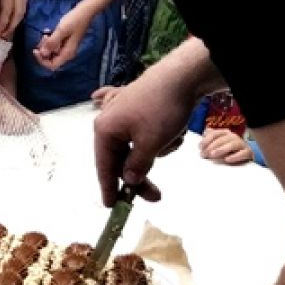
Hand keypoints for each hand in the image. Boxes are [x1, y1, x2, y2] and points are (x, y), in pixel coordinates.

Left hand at [0, 0, 25, 35]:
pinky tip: (8, 19)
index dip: (3, 24)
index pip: (7, 11)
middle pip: (19, 12)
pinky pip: (21, 4)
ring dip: (15, 21)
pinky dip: (16, 13)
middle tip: (2, 36)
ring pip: (22, 9)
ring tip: (5, 30)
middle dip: (12, 26)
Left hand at [35, 3, 96, 70]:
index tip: (35, 50)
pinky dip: (49, 39)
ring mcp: (66, 47)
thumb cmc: (75, 20)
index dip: (41, 60)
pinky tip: (49, 31)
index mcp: (67, 53)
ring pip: (51, 51)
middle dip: (43, 50)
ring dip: (46, 43)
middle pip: (50, 59)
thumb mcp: (61, 30)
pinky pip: (54, 44)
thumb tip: (42, 53)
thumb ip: (52, 42)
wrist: (85, 11)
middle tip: (44, 37)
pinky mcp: (65, 41)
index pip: (52, 66)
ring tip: (47, 32)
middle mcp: (67, 53)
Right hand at [92, 62, 197, 203]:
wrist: (180, 77)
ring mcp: (123, 115)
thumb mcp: (150, 144)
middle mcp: (109, 123)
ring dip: (154, 153)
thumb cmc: (160, 110)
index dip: (109, 188)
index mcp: (104, 130)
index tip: (113, 207)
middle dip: (139, 176)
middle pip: (120, 160)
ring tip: (172, 142)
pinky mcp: (138, 111)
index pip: (104, 167)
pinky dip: (158, 139)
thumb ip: (136, 166)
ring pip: (135, 148)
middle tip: (156, 196)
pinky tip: (172, 131)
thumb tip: (128, 181)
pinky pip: (144, 136)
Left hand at [199, 127, 254, 165]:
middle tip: (204, 154)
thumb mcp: (217, 143)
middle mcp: (233, 136)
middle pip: (221, 139)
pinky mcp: (248, 152)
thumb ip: (210, 138)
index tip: (200, 148)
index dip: (206, 140)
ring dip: (221, 149)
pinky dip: (235, 156)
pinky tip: (227, 159)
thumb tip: (204, 133)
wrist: (244, 156)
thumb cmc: (228, 150)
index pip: (214, 133)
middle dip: (211, 147)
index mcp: (224, 133)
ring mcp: (241, 144)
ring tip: (213, 155)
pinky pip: (243, 153)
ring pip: (232, 144)